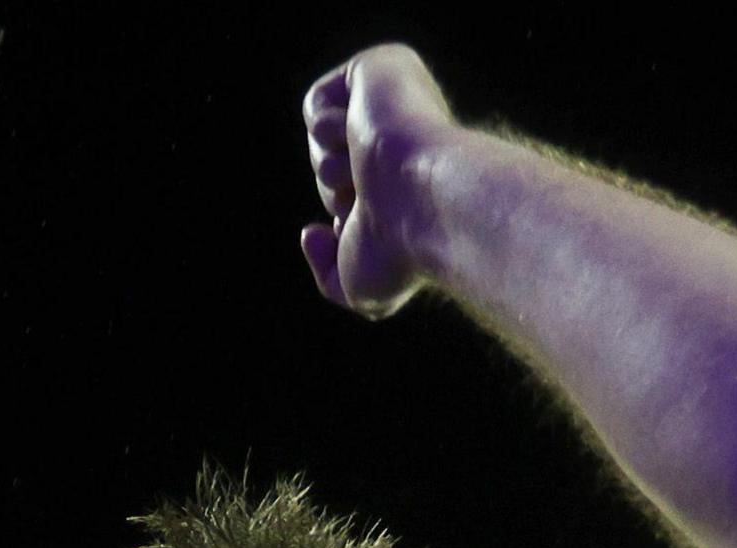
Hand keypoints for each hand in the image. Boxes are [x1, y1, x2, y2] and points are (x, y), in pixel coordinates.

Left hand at [300, 44, 460, 318]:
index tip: (375, 228)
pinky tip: (362, 137)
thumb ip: (328, 274)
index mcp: (411, 187)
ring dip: (331, 166)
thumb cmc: (401, 253)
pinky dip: (326, 128)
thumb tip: (312, 232)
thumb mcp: (361, 289)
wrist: (424, 203)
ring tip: (370, 170)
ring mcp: (398, 107)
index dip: (346, 217)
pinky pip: (315, 106)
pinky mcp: (382, 69)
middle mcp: (408, 146)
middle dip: (335, 191)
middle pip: (327, 170)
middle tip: (372, 197)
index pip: (349, 200)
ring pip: (319, 140)